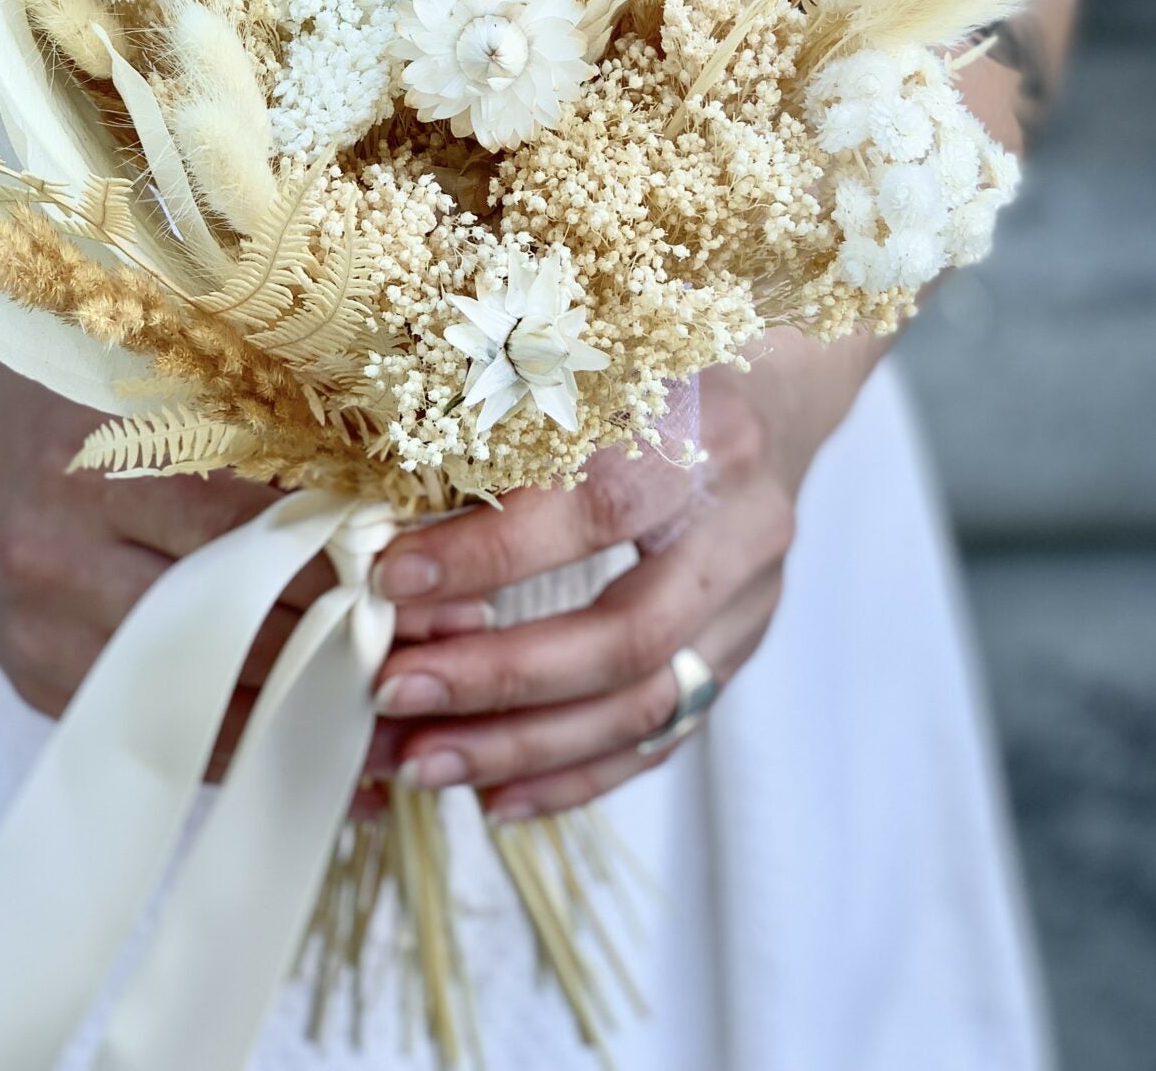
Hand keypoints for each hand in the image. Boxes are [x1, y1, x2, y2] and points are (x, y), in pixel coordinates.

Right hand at [0, 366, 486, 791]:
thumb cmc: (72, 403)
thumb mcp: (147, 386)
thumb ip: (248, 423)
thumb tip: (390, 473)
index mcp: (99, 463)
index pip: (239, 520)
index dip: (336, 549)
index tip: (426, 568)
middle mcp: (63, 555)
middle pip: (231, 619)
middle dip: (343, 638)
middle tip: (445, 648)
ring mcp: (48, 637)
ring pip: (205, 698)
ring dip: (310, 712)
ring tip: (409, 715)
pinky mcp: (45, 692)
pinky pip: (168, 738)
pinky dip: (252, 747)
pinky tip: (326, 756)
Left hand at [370, 331, 880, 818]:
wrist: (777, 386)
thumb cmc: (652, 361)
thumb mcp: (589, 357)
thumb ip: (507, 422)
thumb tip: (378, 511)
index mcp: (704, 426)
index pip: (595, 506)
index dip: (490, 552)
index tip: (390, 580)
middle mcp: (744, 519)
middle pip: (628, 631)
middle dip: (500, 676)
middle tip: (392, 693)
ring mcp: (755, 596)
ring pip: (646, 703)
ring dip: (525, 746)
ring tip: (422, 761)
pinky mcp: (744, 647)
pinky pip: (663, 736)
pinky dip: (577, 774)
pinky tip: (495, 798)